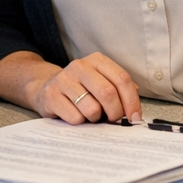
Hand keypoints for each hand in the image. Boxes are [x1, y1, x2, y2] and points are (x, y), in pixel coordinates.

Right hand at [27, 53, 141, 123]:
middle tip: (113, 119)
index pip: (122, 79)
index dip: (132, 101)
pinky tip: (75, 115)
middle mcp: (80, 66)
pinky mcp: (51, 95)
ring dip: (95, 118)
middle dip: (115, 112)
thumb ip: (119, 90)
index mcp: (97, 60)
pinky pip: (75, 118)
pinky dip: (80, 122)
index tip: (135, 117)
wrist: (46, 87)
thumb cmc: (81, 89)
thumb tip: (135, 110)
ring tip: (90, 114)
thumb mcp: (101, 81)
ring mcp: (63, 79)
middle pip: (108, 93)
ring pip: (91, 109)